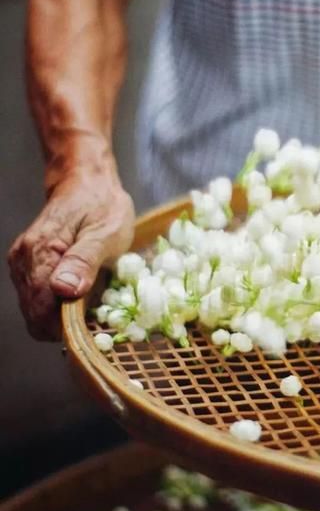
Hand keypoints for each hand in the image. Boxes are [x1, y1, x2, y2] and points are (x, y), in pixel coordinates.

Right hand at [8, 168, 134, 340]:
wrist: (88, 184)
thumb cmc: (103, 207)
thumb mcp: (107, 233)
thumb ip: (85, 261)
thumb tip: (64, 291)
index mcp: (39, 252)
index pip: (42, 310)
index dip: (68, 326)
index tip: (95, 325)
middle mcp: (22, 261)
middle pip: (37, 316)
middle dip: (67, 322)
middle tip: (99, 311)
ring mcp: (22, 265)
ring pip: (37, 312)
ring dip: (64, 314)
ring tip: (93, 296)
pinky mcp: (27, 268)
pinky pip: (40, 300)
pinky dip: (61, 304)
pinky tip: (83, 290)